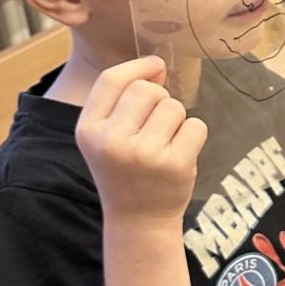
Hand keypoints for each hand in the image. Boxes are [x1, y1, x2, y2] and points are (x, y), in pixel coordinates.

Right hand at [76, 57, 205, 223]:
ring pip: (173, 106)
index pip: (111, 80)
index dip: (137, 67)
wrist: (138, 219)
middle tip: (156, 125)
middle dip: (159, 99)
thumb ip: (122, 99)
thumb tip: (157, 65)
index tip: (156, 67)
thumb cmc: (124, 170)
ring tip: (164, 143)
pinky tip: (179, 153)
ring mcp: (144, 154)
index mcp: (88, 130)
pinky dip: (193, 135)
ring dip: (176, 119)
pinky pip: (196, 125)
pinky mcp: (174, 164)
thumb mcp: (106, 136)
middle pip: (146, 90)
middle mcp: (111, 141)